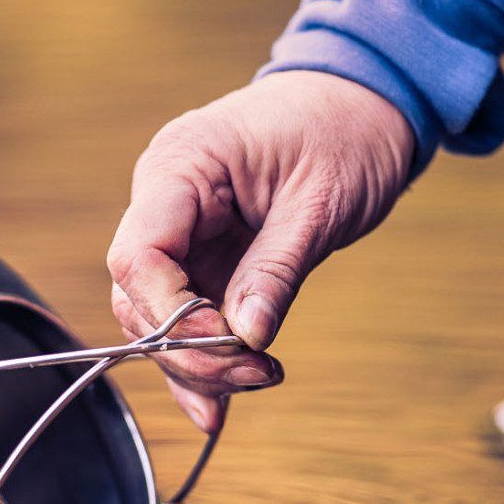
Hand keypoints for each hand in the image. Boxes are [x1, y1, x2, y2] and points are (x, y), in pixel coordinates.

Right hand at [109, 72, 413, 430]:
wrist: (365, 99)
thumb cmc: (345, 130)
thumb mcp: (319, 202)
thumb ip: (276, 269)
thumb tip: (245, 338)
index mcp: (179, 166)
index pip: (138, 255)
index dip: (171, 314)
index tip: (228, 343)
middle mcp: (165, 199)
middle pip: (140, 296)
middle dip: (190, 349)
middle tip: (257, 374)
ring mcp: (182, 229)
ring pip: (159, 316)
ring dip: (200, 361)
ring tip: (261, 379)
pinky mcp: (205, 254)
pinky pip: (190, 314)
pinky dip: (206, 357)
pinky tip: (222, 403)